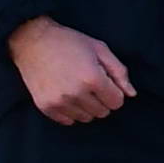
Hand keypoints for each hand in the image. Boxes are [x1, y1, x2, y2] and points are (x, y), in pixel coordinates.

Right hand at [9, 17, 133, 125]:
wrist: (32, 41)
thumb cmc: (69, 42)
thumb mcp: (100, 49)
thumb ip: (119, 72)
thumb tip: (131, 94)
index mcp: (92, 79)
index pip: (117, 102)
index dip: (114, 92)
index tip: (105, 82)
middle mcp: (76, 93)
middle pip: (103, 112)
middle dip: (102, 100)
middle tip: (90, 84)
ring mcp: (59, 101)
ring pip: (86, 118)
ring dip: (87, 107)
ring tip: (78, 89)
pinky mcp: (45, 106)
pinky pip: (68, 121)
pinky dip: (71, 111)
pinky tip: (67, 95)